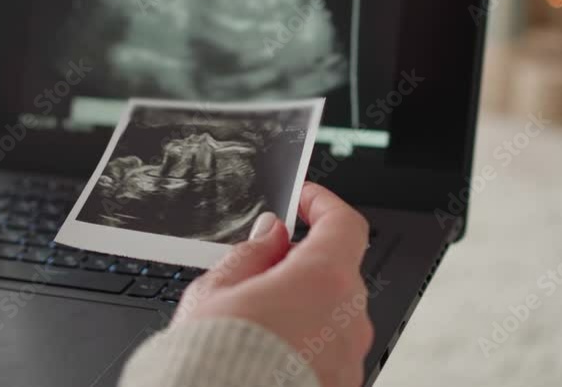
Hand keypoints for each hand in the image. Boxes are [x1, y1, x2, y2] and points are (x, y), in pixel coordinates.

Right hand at [174, 182, 373, 386]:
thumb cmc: (212, 360)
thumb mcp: (216, 292)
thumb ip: (252, 254)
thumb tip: (270, 236)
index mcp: (324, 281)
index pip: (344, 224)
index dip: (323, 204)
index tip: (304, 199)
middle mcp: (348, 321)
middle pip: (338, 273)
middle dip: (303, 263)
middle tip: (259, 266)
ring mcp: (348, 362)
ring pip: (333, 318)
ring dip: (304, 308)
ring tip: (253, 321)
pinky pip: (328, 356)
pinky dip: (305, 346)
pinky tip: (267, 354)